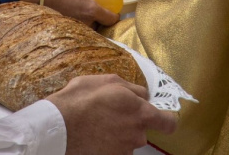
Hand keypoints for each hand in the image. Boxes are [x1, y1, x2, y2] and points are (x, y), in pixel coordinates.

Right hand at [41, 0, 118, 25]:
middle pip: (99, 23)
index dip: (113, 14)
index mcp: (91, 9)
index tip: (110, 9)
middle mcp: (86, 22)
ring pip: (86, 26)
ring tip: (71, 7)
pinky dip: (74, 21)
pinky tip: (64, 11)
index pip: (111, 19)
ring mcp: (75, 28)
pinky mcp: (65, 30)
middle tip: (86, 4)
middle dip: (95, 15)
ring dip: (84, 18)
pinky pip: (76, 27)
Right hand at [47, 75, 176, 154]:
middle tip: (108, 114)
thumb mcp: (106, 81)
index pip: (168, 123)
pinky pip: (114, 150)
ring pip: (126, 140)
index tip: (159, 117)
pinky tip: (92, 135)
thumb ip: (132, 88)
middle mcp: (137, 134)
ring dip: (116, 134)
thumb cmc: (81, 98)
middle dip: (129, 123)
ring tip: (95, 124)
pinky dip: (106, 144)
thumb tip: (143, 95)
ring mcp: (125, 149)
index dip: (165, 119)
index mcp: (141, 112)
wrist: (59, 126)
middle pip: (141, 131)